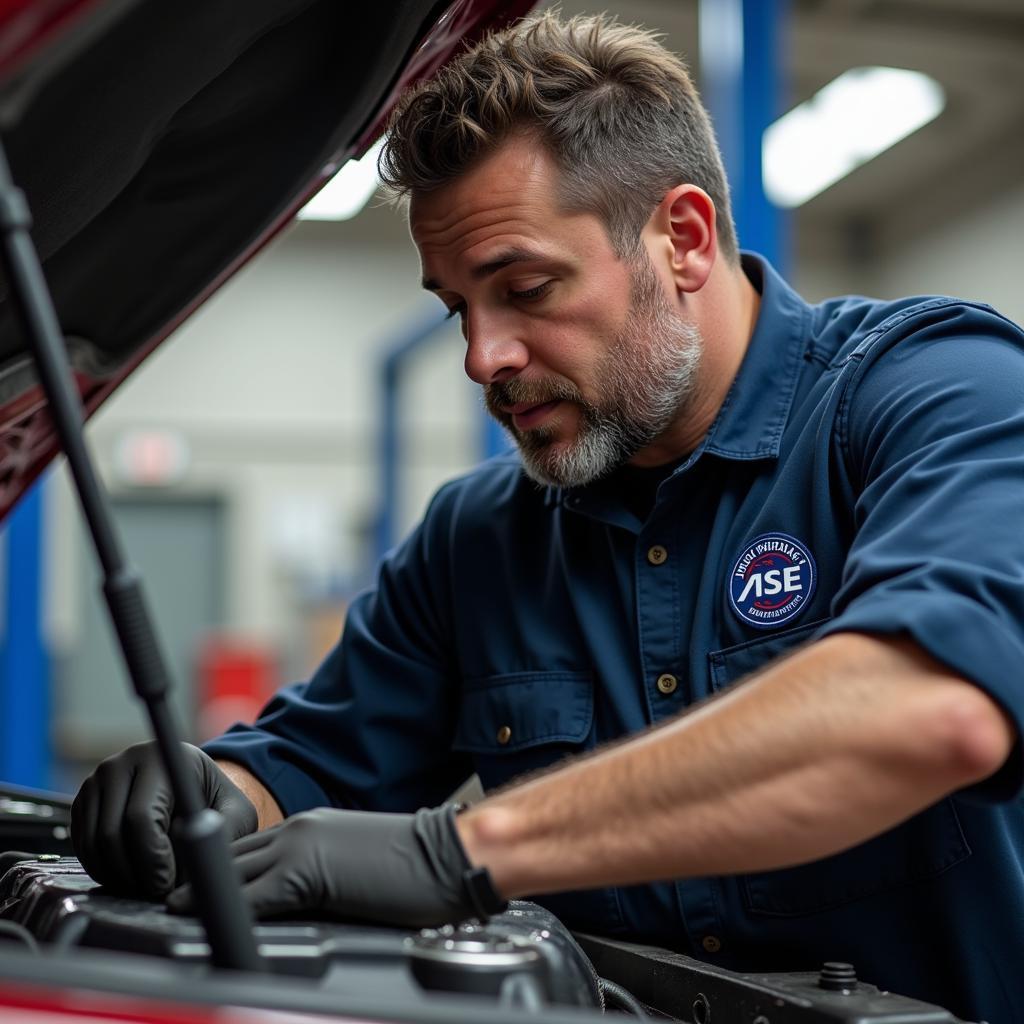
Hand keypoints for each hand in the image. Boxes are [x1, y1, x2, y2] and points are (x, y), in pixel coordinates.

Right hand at [71, 741, 257, 898]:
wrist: (189, 783)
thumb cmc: (214, 798)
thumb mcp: (236, 811)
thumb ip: (225, 834)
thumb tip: (198, 868)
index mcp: (162, 758)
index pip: (142, 817)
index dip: (151, 858)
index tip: (166, 884)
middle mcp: (123, 764)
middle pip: (113, 833)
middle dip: (134, 873)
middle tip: (156, 893)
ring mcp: (97, 781)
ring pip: (94, 843)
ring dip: (118, 876)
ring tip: (146, 888)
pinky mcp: (83, 802)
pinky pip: (83, 846)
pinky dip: (103, 870)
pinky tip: (130, 877)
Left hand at [167, 805, 505, 927]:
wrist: (447, 853)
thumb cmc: (417, 866)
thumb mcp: (357, 864)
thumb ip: (322, 876)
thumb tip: (299, 905)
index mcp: (312, 827)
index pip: (252, 848)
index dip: (222, 868)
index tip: (200, 886)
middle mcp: (299, 829)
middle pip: (232, 856)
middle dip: (201, 877)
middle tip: (172, 902)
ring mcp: (298, 848)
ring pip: (231, 873)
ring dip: (202, 893)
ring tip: (174, 912)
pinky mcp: (304, 874)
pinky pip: (249, 897)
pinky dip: (221, 911)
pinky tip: (203, 923)